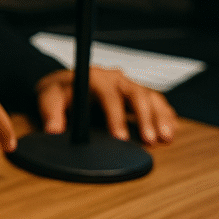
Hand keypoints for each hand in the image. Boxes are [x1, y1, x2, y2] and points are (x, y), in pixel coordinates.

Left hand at [36, 66, 176, 144]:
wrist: (66, 84)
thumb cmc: (59, 91)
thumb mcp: (48, 98)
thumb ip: (50, 112)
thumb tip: (54, 130)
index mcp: (95, 78)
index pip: (109, 96)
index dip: (116, 116)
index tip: (120, 138)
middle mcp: (115, 79)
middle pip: (136, 94)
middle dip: (145, 118)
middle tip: (149, 140)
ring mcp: (128, 85)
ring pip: (150, 97)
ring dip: (160, 117)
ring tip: (166, 137)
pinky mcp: (137, 94)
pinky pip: (156, 101)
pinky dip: (165, 114)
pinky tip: (170, 130)